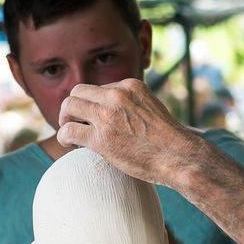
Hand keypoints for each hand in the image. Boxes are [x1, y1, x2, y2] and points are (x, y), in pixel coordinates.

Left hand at [57, 78, 199, 186]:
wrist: (180, 157)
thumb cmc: (168, 140)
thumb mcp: (150, 108)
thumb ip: (130, 104)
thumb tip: (113, 114)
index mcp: (130, 85)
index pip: (97, 88)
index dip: (92, 104)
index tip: (95, 119)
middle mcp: (117, 95)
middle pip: (77, 91)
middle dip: (73, 107)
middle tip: (76, 123)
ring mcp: (108, 115)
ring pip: (68, 106)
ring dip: (65, 119)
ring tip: (71, 133)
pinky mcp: (101, 138)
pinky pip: (68, 130)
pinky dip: (64, 136)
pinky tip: (70, 144)